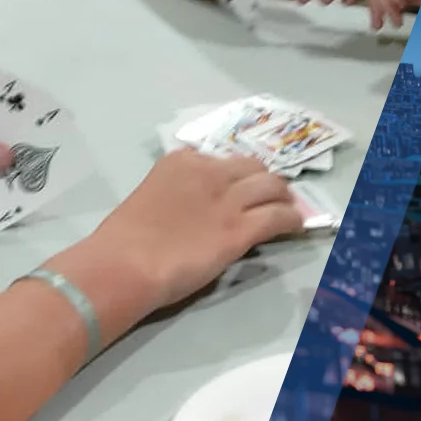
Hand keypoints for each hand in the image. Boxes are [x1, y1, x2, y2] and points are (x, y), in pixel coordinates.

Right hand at [80, 150, 301, 310]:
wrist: (127, 261)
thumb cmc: (126, 236)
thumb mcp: (152, 197)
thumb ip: (179, 194)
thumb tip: (196, 210)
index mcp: (180, 161)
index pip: (219, 159)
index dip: (232, 174)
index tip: (235, 188)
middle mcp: (208, 172)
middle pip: (253, 166)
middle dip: (263, 180)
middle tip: (267, 197)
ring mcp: (227, 200)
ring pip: (273, 186)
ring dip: (283, 197)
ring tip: (285, 209)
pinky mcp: (241, 229)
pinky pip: (279, 216)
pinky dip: (291, 219)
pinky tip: (294, 226)